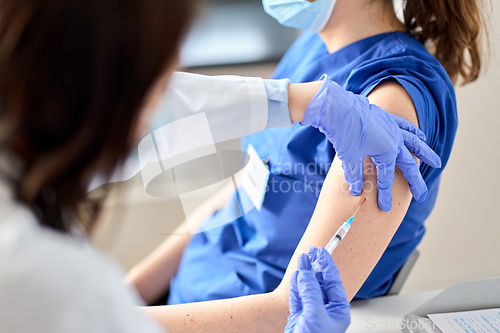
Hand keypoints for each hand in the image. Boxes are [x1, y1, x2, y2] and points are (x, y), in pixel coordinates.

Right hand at [285, 247, 350, 332]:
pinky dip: (296, 284)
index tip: (321, 252)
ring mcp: (312, 312)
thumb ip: (311, 292)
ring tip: (302, 258)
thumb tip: (306, 273)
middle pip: (321, 282)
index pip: (334, 282)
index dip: (327, 265)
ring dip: (304, 272)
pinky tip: (296, 274)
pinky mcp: (299, 315)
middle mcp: (326, 310)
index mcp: (338, 310)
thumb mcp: (315, 315)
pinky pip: (298, 295)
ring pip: (308, 287)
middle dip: (315, 267)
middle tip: (311, 252)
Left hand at [302, 75, 441, 211]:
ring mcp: (392, 127)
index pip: (387, 178)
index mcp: (387, 151)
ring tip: (436, 162)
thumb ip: (355, 176)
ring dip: (425, 153)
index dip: (385, 194)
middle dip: (414, 181)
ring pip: (414, 142)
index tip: (385, 207)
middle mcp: (395, 139)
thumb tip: (357, 192)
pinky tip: (421, 136)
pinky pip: (405, 126)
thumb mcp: (349, 158)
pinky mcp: (387, 118)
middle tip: (421, 195)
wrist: (339, 109)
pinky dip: (414, 132)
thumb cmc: (344, 134)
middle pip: (407, 164)